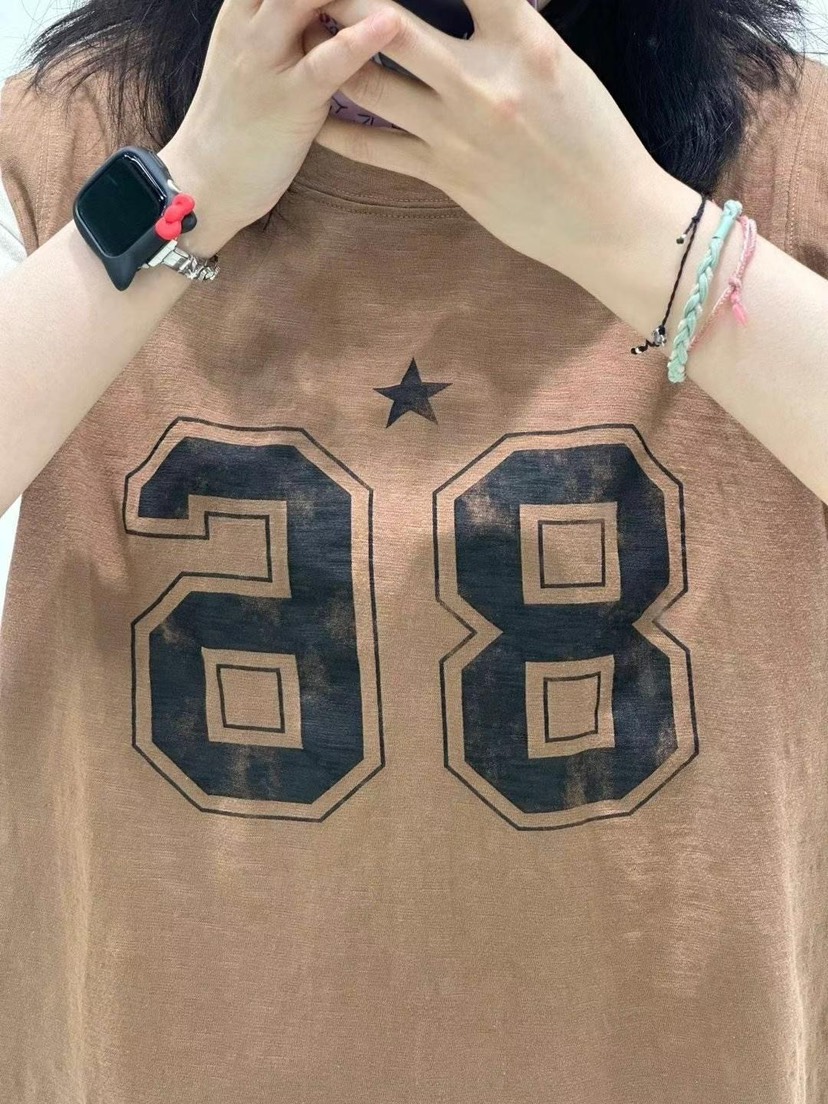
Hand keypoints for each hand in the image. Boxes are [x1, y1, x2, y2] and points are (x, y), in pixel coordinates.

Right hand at [158, 0, 404, 246]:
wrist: (204, 179)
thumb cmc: (239, 123)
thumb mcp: (257, 58)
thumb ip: (290, 25)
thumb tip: (332, 12)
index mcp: (245, 7)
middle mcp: (252, 22)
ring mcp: (267, 60)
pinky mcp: (288, 103)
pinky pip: (326, 63)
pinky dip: (360, 41)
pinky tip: (391, 23)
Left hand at [302, 0, 673, 290]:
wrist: (608, 219)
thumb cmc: (595, 141)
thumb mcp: (563, 67)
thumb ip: (512, 30)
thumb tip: (480, 6)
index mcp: (525, 42)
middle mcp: (483, 82)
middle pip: (389, 25)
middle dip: (345, 2)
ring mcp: (457, 132)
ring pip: (370, 85)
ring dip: (329, 57)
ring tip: (302, 37)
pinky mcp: (445, 175)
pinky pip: (376, 149)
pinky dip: (339, 132)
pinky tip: (315, 116)